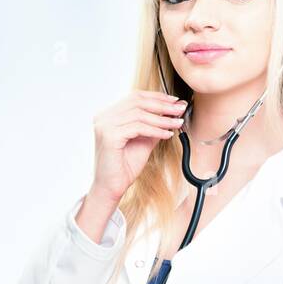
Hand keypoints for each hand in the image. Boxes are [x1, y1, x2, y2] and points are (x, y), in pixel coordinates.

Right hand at [87, 90, 186, 204]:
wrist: (112, 186)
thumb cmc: (124, 165)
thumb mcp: (144, 140)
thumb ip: (154, 125)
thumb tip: (172, 111)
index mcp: (108, 115)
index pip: (134, 97)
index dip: (157, 97)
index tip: (174, 101)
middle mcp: (103, 117)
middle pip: (137, 102)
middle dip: (162, 105)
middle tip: (179, 110)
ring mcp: (104, 126)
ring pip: (139, 114)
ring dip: (162, 119)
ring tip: (177, 123)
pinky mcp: (109, 136)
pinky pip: (138, 127)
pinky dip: (155, 130)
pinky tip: (166, 134)